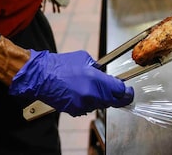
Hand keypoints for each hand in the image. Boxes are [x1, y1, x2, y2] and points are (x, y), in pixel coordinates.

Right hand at [9, 50, 133, 116]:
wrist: (42, 76)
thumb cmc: (62, 65)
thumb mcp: (85, 59)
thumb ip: (98, 68)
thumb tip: (106, 74)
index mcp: (96, 80)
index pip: (119, 91)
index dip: (126, 91)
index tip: (129, 91)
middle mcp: (91, 95)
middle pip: (113, 101)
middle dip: (116, 96)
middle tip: (119, 91)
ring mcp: (83, 104)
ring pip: (100, 104)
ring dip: (101, 98)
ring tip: (93, 87)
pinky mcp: (75, 110)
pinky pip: (89, 107)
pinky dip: (89, 101)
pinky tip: (83, 92)